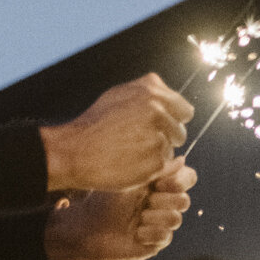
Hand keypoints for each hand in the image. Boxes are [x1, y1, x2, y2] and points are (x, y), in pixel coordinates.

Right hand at [40, 75, 192, 191]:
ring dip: (158, 153)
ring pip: (171, 150)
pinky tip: (130, 163)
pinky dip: (151, 168)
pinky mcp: (155, 161)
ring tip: (131, 150)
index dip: (173, 120)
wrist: (75, 151)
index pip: (185, 110)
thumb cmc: (96, 123)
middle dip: (165, 138)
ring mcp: (157, 136)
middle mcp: (157, 111)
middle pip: (180, 132)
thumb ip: (148, 92)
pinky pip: (164, 166)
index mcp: (151, 91)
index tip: (157, 126)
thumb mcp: (119, 95)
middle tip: (137, 141)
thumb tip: (173, 96)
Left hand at [43, 160, 196, 259]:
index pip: (188, 178)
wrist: (89, 227)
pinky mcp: (158, 241)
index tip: (158, 183)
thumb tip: (181, 159)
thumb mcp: (131, 180)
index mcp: (160, 183)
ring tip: (137, 218)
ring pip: (176, 219)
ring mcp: (162, 222)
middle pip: (184, 200)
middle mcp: (164, 202)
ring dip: (154, 217)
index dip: (179, 181)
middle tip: (145, 202)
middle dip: (163, 201)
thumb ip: (157, 169)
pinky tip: (135, 233)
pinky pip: (166, 235)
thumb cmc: (106, 200)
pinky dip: (149, 233)